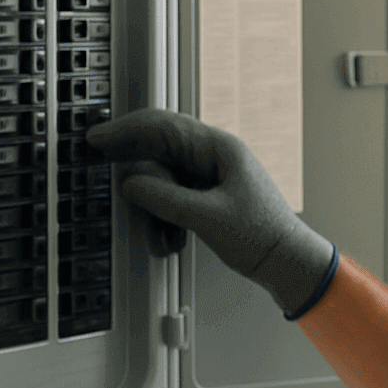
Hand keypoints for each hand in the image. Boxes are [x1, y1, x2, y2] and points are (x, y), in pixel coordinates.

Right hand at [86, 108, 336, 316]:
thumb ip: (165, 199)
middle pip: (162, 144)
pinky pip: (176, 192)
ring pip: (166, 171)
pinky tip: (169, 237)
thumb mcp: (207, 218)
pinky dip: (165, 211)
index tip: (99, 137)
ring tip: (151, 224)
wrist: (288, 261)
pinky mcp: (210, 193)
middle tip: (99, 156)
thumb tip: (131, 184)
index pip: (165, 126)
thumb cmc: (263, 237)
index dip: (127, 129)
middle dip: (132, 156)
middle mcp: (216, 155)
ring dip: (153, 196)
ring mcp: (213, 173)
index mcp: (221, 148)